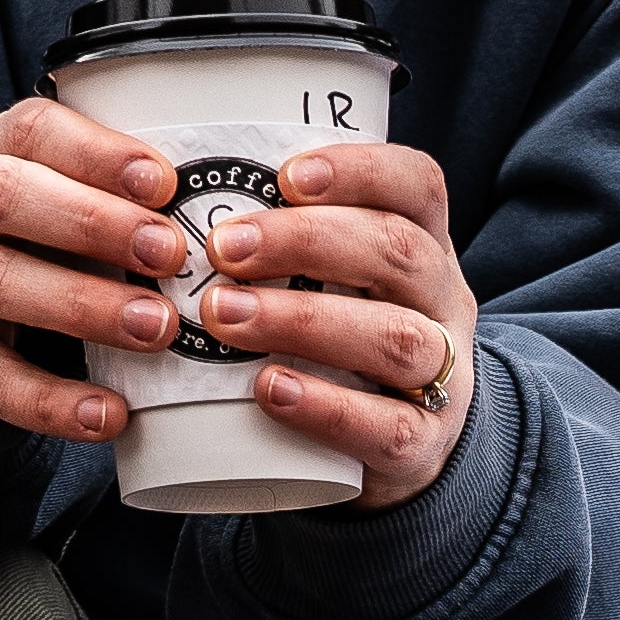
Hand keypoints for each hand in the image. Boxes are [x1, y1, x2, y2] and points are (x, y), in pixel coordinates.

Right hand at [0, 98, 188, 443]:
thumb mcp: (44, 193)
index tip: (163, 181)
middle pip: (6, 198)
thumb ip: (107, 196)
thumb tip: (217, 222)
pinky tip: (108, 414)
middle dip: (93, 224)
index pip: (32, 132)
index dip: (97, 153)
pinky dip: (50, 402)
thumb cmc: (15, 237)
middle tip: (169, 254)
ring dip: (82, 306)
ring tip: (157, 328)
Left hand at [189, 141, 481, 509]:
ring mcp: (445, 377)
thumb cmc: (346, 344)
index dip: (358, 172)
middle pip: (400, 253)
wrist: (404, 446)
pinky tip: (269, 388)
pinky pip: (388, 427)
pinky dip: (325, 407)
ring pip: (397, 338)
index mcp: (426, 247)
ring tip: (225, 316)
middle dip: (308, 241)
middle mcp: (445, 304)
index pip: (417, 185)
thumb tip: (175, 209)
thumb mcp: (341, 282)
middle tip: (223, 248)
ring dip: (305, 321)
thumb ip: (292, 247)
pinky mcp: (423, 444)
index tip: (285, 175)